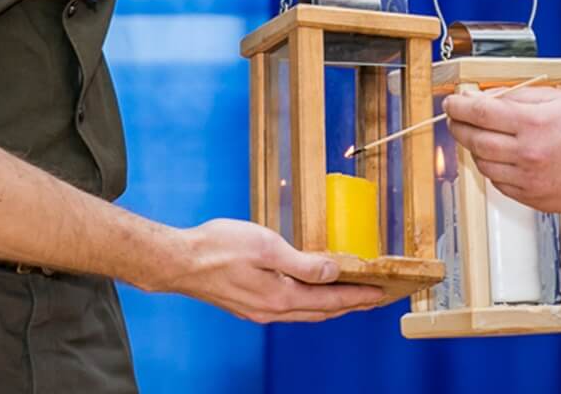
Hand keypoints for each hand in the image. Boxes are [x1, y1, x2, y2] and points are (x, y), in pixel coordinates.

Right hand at [167, 219, 386, 323]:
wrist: (179, 262)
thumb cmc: (219, 249)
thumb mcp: (268, 247)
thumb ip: (303, 263)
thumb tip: (332, 272)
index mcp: (281, 298)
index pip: (331, 300)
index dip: (358, 296)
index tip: (380, 294)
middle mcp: (272, 311)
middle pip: (321, 311)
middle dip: (350, 304)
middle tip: (372, 298)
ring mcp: (258, 311)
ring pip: (305, 312)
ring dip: (329, 305)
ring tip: (348, 297)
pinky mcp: (247, 305)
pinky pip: (289, 309)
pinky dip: (308, 302)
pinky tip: (308, 293)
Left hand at [443, 86, 560, 213]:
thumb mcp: (558, 101)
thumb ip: (518, 99)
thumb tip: (486, 98)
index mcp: (534, 125)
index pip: (480, 113)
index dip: (459, 106)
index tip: (451, 102)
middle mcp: (529, 155)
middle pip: (475, 140)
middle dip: (459, 127)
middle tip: (457, 118)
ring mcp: (530, 181)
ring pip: (484, 165)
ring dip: (476, 149)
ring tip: (482, 137)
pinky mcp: (534, 200)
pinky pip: (500, 184)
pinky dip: (495, 170)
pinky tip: (503, 158)